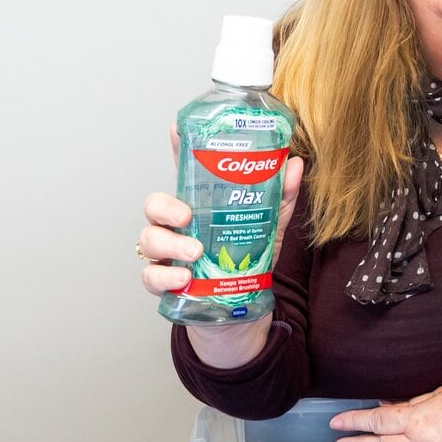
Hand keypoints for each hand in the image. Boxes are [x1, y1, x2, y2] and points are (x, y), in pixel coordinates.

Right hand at [139, 135, 303, 367]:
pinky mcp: (163, 283)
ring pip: (148, 239)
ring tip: (195, 253)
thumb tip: (293, 164)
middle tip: (188, 217)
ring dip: (170, 244)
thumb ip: (280, 198)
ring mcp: (166, 254)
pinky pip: (150, 275)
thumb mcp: (267, 228)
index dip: (176, 149)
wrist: (236, 312)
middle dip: (165, 208)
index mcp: (199, 207)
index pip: (184, 173)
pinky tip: (182, 278)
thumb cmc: (244, 264)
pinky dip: (164, 276)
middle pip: (153, 205)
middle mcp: (177, 227)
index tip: (176, 129)